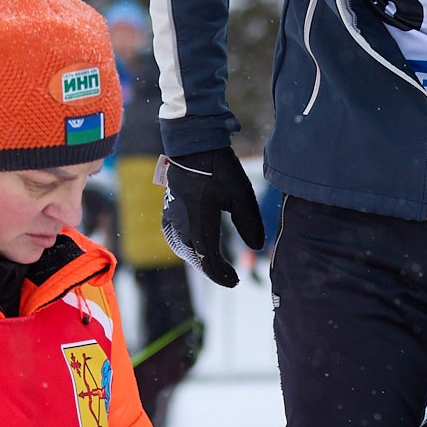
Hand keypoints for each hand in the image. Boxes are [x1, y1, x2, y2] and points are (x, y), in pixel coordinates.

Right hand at [157, 148, 263, 287]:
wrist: (193, 145)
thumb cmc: (219, 168)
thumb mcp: (241, 195)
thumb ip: (249, 223)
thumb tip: (256, 247)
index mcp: (200, 223)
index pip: (208, 259)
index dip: (221, 275)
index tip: (235, 281)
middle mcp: (183, 223)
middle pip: (196, 257)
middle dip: (212, 269)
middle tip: (231, 276)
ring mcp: (173, 216)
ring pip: (184, 248)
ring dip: (200, 259)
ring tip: (216, 264)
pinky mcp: (170, 208)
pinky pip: (176, 236)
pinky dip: (189, 246)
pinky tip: (199, 245)